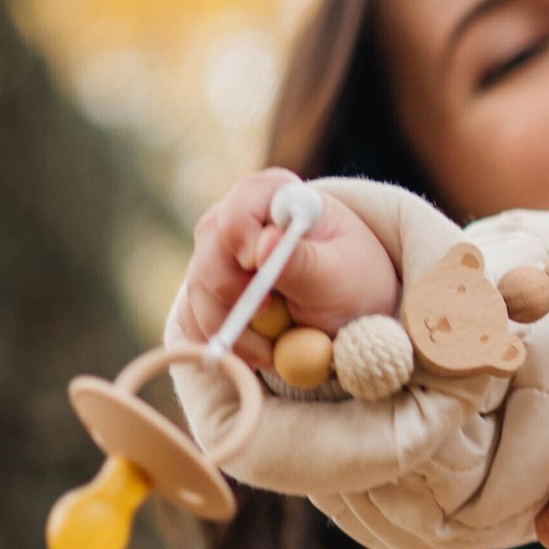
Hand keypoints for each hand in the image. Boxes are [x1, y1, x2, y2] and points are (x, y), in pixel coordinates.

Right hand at [178, 170, 398, 346]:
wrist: (349, 315)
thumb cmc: (352, 283)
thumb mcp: (340, 275)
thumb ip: (302, 262)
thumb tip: (265, 244)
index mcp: (277, 197)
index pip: (241, 206)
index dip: (243, 237)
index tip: (258, 268)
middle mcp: (238, 220)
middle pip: (210, 251)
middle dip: (237, 294)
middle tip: (272, 316)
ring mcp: (217, 256)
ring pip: (199, 292)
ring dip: (235, 329)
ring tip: (277, 348)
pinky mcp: (207, 292)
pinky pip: (196, 320)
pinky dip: (227, 343)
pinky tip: (262, 351)